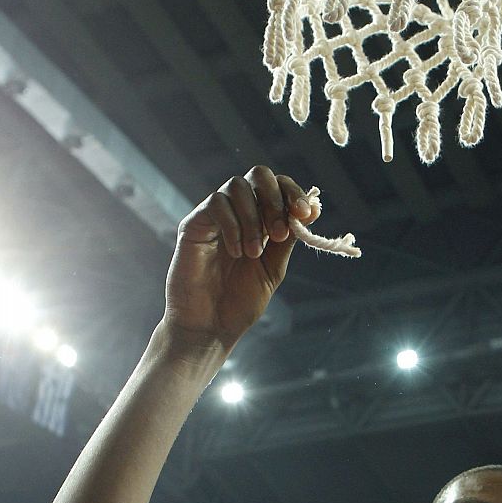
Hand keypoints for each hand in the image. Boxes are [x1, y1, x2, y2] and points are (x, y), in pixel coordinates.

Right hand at [163, 167, 314, 355]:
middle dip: (275, 198)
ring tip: (254, 253)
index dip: (294, 193)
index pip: (278, 188)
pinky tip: (237, 252)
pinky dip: (232, 225)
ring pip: (237, 186)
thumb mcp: (273, 269)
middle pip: (259, 175)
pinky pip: (216, 204)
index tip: (306, 214)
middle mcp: (238, 213)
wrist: (210, 328)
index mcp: (260, 222)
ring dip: (253, 217)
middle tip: (280, 232)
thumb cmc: (239, 304)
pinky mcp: (194, 224)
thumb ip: (287, 240)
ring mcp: (215, 217)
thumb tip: (307, 211)